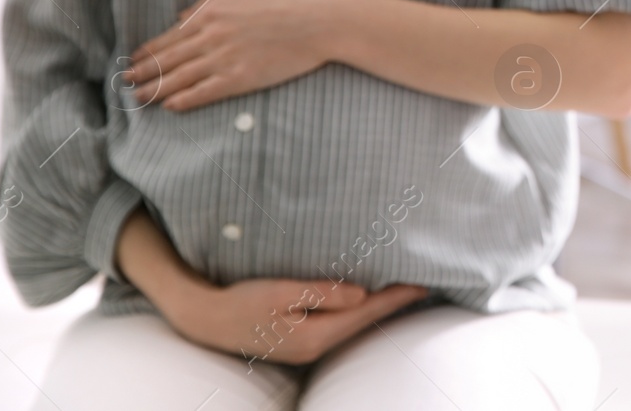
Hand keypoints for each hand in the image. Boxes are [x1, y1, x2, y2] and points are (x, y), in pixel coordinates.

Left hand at [123, 0, 334, 109]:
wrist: (317, 20)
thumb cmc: (284, 1)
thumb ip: (208, 2)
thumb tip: (181, 16)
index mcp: (209, 13)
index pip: (168, 37)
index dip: (147, 52)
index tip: (133, 62)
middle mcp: (210, 36)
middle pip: (167, 59)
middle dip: (142, 73)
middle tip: (124, 84)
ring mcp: (223, 58)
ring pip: (178, 78)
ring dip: (154, 90)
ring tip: (138, 99)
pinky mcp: (239, 77)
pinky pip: (204, 92)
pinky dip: (184, 100)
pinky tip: (170, 106)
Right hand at [175, 275, 429, 367]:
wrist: (207, 320)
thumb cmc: (242, 301)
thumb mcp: (281, 292)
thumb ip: (323, 293)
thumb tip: (362, 294)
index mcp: (315, 335)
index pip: (366, 312)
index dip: (396, 297)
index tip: (423, 283)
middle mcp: (316, 346)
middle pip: (364, 322)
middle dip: (393, 304)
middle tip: (422, 285)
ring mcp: (308, 347)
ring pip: (353, 326)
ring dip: (377, 308)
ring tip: (402, 291)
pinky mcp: (300, 341)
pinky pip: (339, 326)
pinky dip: (358, 313)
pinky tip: (365, 303)